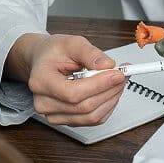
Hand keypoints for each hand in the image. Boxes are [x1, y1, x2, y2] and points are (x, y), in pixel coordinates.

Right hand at [7, 33, 126, 125]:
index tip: (117, 74)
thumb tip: (107, 65)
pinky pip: (92, 120)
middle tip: (123, 75)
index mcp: (40, 81)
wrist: (43, 61)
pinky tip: (110, 92)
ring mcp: (54, 114)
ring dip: (110, 99)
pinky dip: (106, 106)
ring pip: (91, 116)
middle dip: (109, 90)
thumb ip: (90, 53)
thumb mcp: (71, 42)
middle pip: (84, 107)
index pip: (73, 93)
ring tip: (118, 82)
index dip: (99, 85)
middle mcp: (44, 102)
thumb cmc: (53, 52)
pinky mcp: (66, 120)